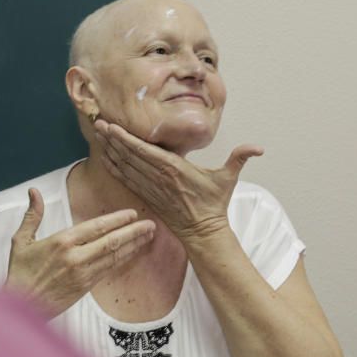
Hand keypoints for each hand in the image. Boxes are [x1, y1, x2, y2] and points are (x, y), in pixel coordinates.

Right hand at [5, 188, 155, 316]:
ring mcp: (83, 273)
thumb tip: (34, 191)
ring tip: (148, 237)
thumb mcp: (21, 241)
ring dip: (133, 245)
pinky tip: (133, 253)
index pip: (96, 227)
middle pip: (111, 241)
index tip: (132, 214)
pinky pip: (109, 270)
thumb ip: (33, 215)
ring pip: (114, 256)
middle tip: (151, 225)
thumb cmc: (19, 273)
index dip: (116, 220)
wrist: (21, 306)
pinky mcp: (86, 287)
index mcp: (61, 242)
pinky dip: (123, 260)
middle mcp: (76, 257)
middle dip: (133, 232)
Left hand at [93, 120, 262, 241]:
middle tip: (97, 124)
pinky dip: (115, 169)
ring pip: (125, 167)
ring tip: (98, 137)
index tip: (112, 126)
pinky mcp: (148, 198)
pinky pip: (127, 181)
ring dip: (110, 151)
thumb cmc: (214, 205)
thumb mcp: (228, 179)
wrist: (204, 233)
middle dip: (112, 140)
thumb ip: (240, 158)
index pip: (144, 150)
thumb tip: (259, 147)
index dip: (126, 138)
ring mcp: (152, 189)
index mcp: (174, 169)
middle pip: (129, 155)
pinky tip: (105, 160)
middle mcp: (159, 178)